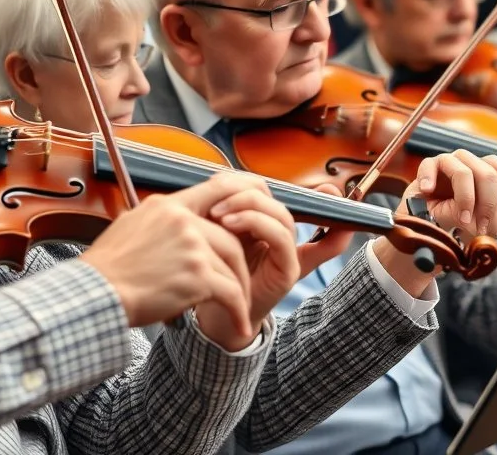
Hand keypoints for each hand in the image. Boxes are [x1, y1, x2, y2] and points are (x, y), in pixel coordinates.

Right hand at [80, 173, 254, 338]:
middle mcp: (182, 220)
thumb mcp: (129, 228)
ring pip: (232, 267)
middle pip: (229, 238)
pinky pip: (230, 293)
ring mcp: (192, 246)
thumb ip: (159, 224)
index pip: (214, 192)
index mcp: (166, 206)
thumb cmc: (105, 270)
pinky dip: (238, 311)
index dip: (236, 208)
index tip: (248, 224)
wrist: (94, 294)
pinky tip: (240, 325)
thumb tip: (171, 225)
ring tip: (240, 309)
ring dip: (239, 291)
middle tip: (239, 284)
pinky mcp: (198, 275)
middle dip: (238, 266)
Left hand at [195, 178, 305, 349]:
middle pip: (272, 198)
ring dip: (249, 206)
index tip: (213, 179)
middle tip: (212, 199)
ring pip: (280, 214)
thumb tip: (207, 182)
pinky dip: (257, 224)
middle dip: (242, 192)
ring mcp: (287, 252)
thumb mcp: (210, 240)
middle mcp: (278, 235)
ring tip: (218, 213)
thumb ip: (214, 214)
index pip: (264, 191)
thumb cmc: (210, 276)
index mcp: (259, 223)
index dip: (249, 181)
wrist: (212, 318)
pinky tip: (229, 226)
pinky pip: (282, 237)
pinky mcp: (289, 270)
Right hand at [376, 150, 496, 294]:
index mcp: (492, 182)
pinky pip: (433, 164)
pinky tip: (428, 193)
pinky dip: (430, 179)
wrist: (421, 225)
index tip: (492, 223)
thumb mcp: (478, 228)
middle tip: (475, 227)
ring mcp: (452, 164)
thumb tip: (492, 219)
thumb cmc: (452, 224)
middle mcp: (475, 168)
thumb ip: (493, 218)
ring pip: (465, 171)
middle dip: (485, 203)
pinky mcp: (431, 165)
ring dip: (463, 199)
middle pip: (490, 173)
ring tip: (457, 220)